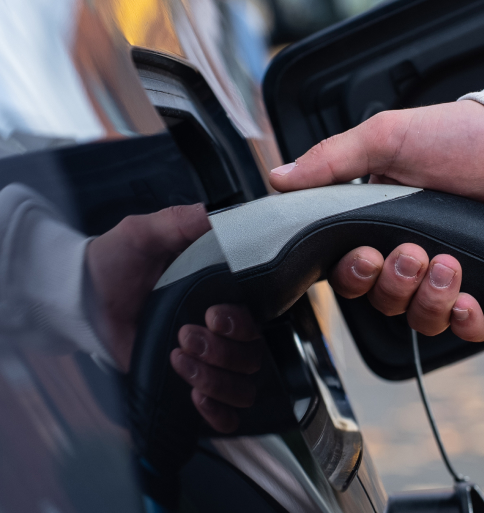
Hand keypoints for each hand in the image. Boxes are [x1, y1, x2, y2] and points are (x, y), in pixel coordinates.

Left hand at [86, 205, 260, 431]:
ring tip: (178, 359)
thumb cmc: (113, 264)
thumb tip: (215, 216)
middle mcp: (220, 331)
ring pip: (242, 386)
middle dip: (220, 351)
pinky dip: (219, 412)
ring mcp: (206, 361)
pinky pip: (226, 413)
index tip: (212, 315)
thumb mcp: (144, 233)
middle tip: (184, 336)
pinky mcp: (187, 386)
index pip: (256, 320)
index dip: (240, 324)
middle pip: (252, 356)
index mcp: (221, 295)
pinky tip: (197, 397)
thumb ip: (180, 221)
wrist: (81, 299)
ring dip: (215, 379)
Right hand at [269, 100, 483, 341]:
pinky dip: (464, 321)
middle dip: (394, 284)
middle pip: (384, 302)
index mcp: (386, 226)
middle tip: (412, 252)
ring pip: (422, 320)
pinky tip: (467, 299)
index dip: (353, 275)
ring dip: (429, 299)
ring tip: (448, 263)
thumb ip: (333, 160)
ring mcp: (455, 277)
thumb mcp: (389, 137)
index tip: (365, 255)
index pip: (352, 273)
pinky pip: (469, 329)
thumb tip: (279, 178)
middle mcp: (417, 256)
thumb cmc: (465, 137)